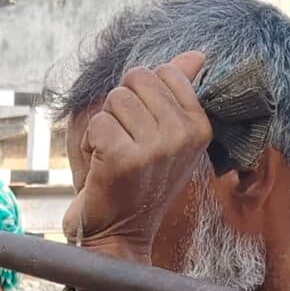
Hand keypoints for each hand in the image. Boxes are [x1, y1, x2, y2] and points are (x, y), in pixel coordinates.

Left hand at [64, 50, 210, 256]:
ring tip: (114, 156)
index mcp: (199, 126)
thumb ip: (178, 92)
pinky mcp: (124, 158)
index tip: (144, 130)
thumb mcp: (167, 136)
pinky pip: (97, 122)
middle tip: (126, 143)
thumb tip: (196, 54)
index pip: (164, 72)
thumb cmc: (138, 183)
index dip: (141, 95)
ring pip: (114, 99)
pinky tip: (101, 166)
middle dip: (121, 106)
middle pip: (136, 79)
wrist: (118, 236)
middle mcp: (183, 136)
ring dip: (105, 126)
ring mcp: (156, 148)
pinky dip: (90, 143)